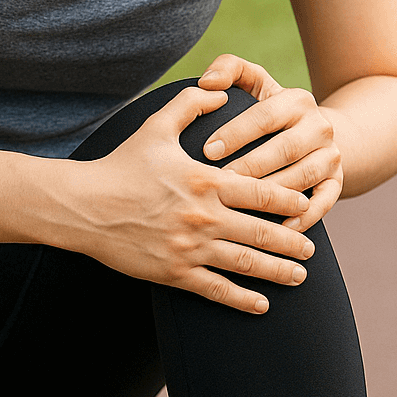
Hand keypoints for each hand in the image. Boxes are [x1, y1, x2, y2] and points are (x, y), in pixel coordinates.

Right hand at [72, 84, 315, 313]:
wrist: (83, 206)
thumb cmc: (122, 164)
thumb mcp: (157, 125)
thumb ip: (192, 103)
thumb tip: (223, 89)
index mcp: (206, 182)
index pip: (262, 193)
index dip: (290, 201)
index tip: (307, 205)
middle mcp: (204, 217)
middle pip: (263, 233)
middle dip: (294, 241)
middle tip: (312, 248)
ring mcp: (190, 248)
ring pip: (247, 264)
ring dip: (278, 272)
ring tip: (299, 276)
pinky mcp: (174, 273)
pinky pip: (217, 290)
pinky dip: (242, 301)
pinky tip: (262, 307)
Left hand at [197, 55, 342, 232]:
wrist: (315, 133)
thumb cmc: (269, 110)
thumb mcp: (254, 83)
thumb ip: (229, 69)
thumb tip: (207, 82)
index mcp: (296, 100)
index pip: (264, 116)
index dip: (235, 133)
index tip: (207, 151)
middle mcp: (319, 126)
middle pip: (284, 149)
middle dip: (250, 167)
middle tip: (219, 182)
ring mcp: (331, 155)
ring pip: (302, 177)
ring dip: (271, 194)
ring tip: (240, 207)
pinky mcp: (337, 182)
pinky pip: (323, 202)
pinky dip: (303, 217)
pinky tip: (278, 228)